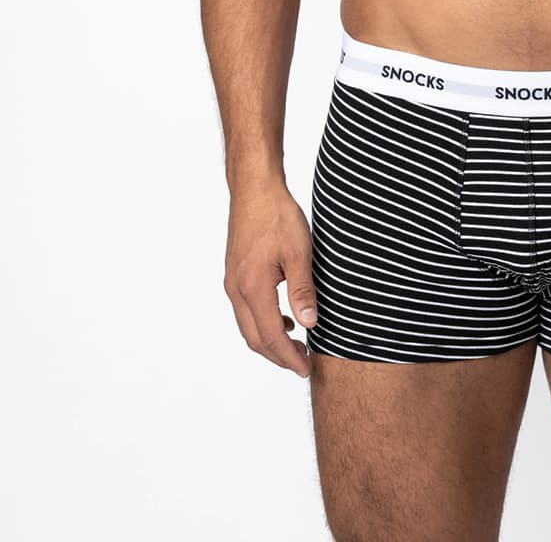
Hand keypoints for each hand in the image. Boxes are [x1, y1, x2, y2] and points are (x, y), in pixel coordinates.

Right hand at [224, 182, 317, 376]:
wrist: (254, 190)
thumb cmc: (278, 216)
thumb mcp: (300, 252)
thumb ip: (302, 290)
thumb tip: (309, 325)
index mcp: (253, 287)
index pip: (271, 336)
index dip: (289, 357)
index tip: (306, 369)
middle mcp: (236, 289)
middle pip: (255, 338)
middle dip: (279, 356)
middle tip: (303, 363)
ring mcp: (232, 282)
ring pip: (248, 326)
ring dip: (270, 340)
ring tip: (297, 344)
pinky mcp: (235, 274)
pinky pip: (246, 310)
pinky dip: (263, 323)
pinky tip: (284, 317)